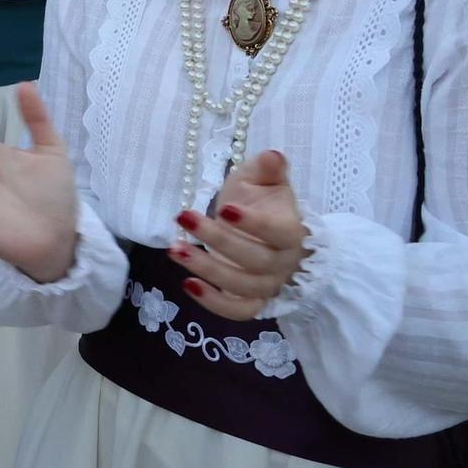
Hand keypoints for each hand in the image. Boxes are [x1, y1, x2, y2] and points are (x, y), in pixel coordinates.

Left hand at [169, 149, 308, 320]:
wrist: (269, 235)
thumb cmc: (265, 205)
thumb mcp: (264, 181)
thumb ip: (268, 169)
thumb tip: (272, 156)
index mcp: (293, 232)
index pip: (281, 233)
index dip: (255, 224)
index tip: (225, 208)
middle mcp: (284, 264)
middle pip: (256, 260)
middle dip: (218, 240)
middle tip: (182, 217)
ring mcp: (269, 286)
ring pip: (243, 287)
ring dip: (207, 269)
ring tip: (174, 249)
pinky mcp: (252, 301)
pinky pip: (238, 311)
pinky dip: (214, 303)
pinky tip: (187, 284)